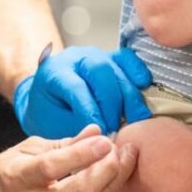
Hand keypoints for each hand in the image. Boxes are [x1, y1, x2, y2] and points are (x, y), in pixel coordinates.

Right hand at [0, 125, 138, 191]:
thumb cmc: (8, 173)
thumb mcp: (27, 149)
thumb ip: (64, 143)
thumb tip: (95, 131)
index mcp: (18, 178)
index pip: (53, 167)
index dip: (81, 154)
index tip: (104, 140)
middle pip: (80, 191)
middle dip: (108, 168)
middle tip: (121, 147)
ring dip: (115, 178)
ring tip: (125, 156)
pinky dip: (107, 190)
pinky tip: (114, 174)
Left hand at [13, 47, 152, 138]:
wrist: (49, 94)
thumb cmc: (51, 112)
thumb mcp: (53, 122)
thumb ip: (75, 127)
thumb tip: (101, 136)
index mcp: (54, 71)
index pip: (76, 87)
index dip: (91, 110)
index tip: (101, 131)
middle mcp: (76, 57)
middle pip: (100, 72)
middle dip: (111, 104)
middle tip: (114, 128)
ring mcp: (95, 54)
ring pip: (117, 68)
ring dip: (128, 96)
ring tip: (133, 120)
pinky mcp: (111, 56)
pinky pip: (128, 59)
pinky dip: (138, 73)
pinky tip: (142, 89)